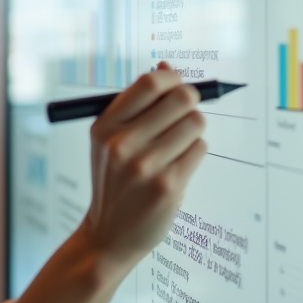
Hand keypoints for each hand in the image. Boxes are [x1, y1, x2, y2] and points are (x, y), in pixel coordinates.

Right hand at [81, 61, 207, 273]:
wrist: (108, 235)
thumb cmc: (113, 181)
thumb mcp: (109, 140)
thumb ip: (136, 105)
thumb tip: (166, 67)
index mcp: (104, 127)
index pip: (149, 84)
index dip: (172, 78)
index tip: (177, 85)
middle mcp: (121, 144)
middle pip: (180, 99)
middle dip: (190, 101)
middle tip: (187, 111)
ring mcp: (145, 166)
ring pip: (194, 124)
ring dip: (193, 130)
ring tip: (178, 144)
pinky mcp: (168, 186)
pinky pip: (198, 150)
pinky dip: (194, 152)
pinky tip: (178, 165)